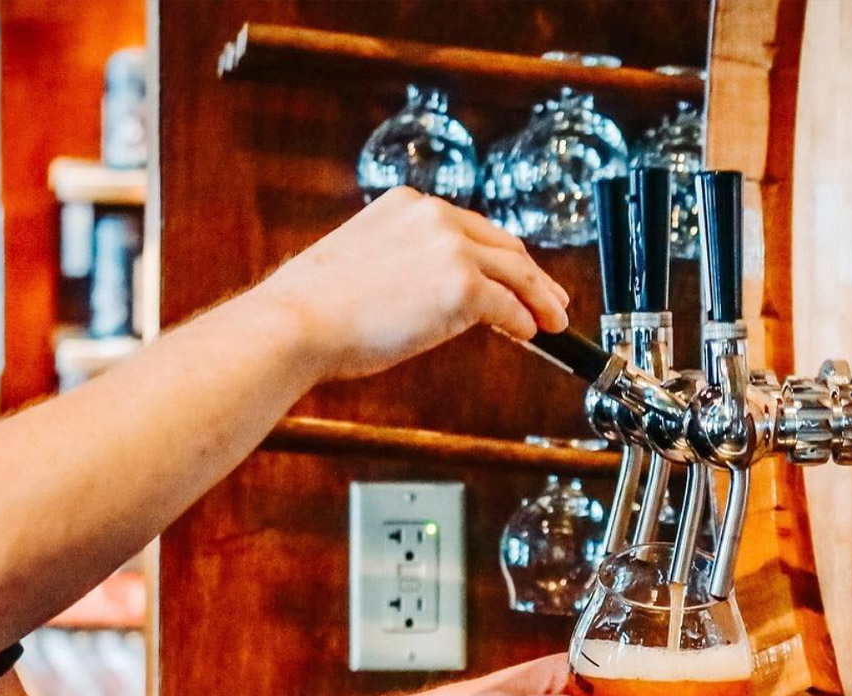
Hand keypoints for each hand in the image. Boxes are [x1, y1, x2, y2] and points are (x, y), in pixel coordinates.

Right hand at [251, 187, 570, 381]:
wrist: (295, 323)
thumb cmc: (315, 307)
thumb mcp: (364, 261)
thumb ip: (405, 262)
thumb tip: (436, 293)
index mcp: (407, 204)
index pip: (470, 227)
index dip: (500, 255)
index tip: (516, 274)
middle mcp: (433, 216)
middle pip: (503, 244)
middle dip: (533, 274)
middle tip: (553, 298)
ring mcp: (451, 249)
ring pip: (517, 272)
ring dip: (541, 299)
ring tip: (556, 321)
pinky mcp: (463, 286)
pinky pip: (509, 306)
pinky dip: (525, 321)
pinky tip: (531, 335)